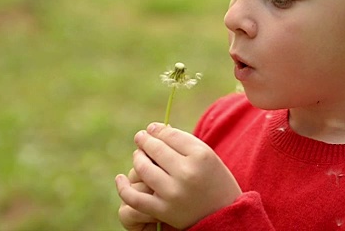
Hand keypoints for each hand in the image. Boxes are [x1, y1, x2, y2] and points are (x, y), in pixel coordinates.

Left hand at [116, 123, 241, 228]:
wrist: (224, 215)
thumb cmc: (214, 180)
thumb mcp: (207, 156)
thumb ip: (183, 142)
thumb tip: (153, 128)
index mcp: (201, 156)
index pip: (170, 135)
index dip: (157, 130)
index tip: (151, 129)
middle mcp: (187, 173)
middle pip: (155, 148)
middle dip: (144, 141)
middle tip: (140, 138)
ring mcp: (173, 192)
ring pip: (143, 168)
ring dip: (137, 158)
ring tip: (138, 156)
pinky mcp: (164, 211)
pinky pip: (134, 198)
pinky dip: (123, 187)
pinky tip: (119, 178)